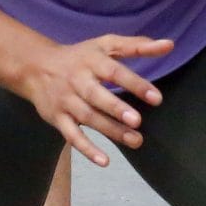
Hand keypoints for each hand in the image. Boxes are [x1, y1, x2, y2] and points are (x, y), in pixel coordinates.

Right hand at [17, 34, 173, 166]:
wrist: (35, 66)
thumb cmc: (80, 56)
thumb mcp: (106, 45)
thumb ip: (137, 46)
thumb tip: (170, 45)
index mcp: (92, 61)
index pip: (115, 72)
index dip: (135, 84)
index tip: (156, 98)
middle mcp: (77, 81)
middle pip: (97, 96)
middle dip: (116, 109)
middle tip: (138, 121)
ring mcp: (66, 101)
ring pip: (88, 118)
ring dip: (111, 131)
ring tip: (135, 140)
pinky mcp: (57, 118)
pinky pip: (71, 136)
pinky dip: (87, 149)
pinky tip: (105, 160)